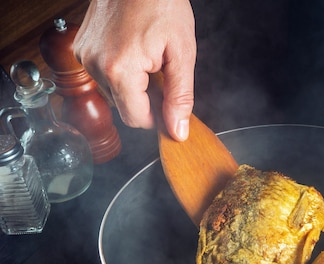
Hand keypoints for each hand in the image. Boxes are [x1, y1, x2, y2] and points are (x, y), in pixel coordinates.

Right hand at [74, 0, 195, 140]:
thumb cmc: (162, 4)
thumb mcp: (182, 53)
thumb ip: (180, 97)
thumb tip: (178, 131)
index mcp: (120, 71)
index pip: (137, 119)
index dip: (158, 117)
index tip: (171, 105)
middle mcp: (96, 66)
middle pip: (125, 108)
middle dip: (147, 99)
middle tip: (163, 73)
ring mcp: (85, 56)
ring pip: (115, 94)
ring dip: (134, 86)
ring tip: (149, 59)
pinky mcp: (81, 48)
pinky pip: (104, 76)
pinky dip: (122, 73)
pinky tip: (135, 52)